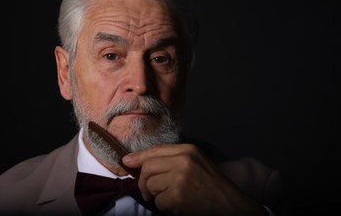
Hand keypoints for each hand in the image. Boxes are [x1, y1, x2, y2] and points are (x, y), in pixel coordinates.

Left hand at [122, 144, 267, 214]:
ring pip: (151, 185)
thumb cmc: (212, 185)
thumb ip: (172, 159)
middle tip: (150, 191)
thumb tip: (140, 161)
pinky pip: (159, 202)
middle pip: (148, 168)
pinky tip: (178, 206)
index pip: (155, 150)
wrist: (231, 204)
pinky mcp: (178, 195)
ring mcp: (180, 178)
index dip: (138, 157)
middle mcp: (183, 160)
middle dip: (144, 182)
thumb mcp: (196, 162)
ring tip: (172, 198)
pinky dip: (165, 207)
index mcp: (188, 150)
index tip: (126, 161)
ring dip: (157, 196)